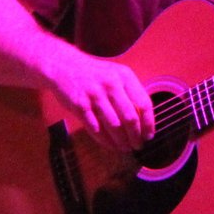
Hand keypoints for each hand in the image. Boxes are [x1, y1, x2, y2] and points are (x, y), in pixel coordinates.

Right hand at [41, 45, 156, 152]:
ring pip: (114, 126)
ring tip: (125, 148)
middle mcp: (111, 84)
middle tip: (138, 146)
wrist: (63, 65)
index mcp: (124, 76)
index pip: (144, 103)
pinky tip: (110, 145)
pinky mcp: (79, 105)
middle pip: (130, 117)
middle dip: (136, 136)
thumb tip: (144, 121)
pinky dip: (104, 140)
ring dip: (121, 141)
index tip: (149, 135)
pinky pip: (95, 128)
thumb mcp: (115, 75)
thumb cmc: (94, 74)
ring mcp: (94, 95)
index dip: (149, 123)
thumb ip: (129, 93)